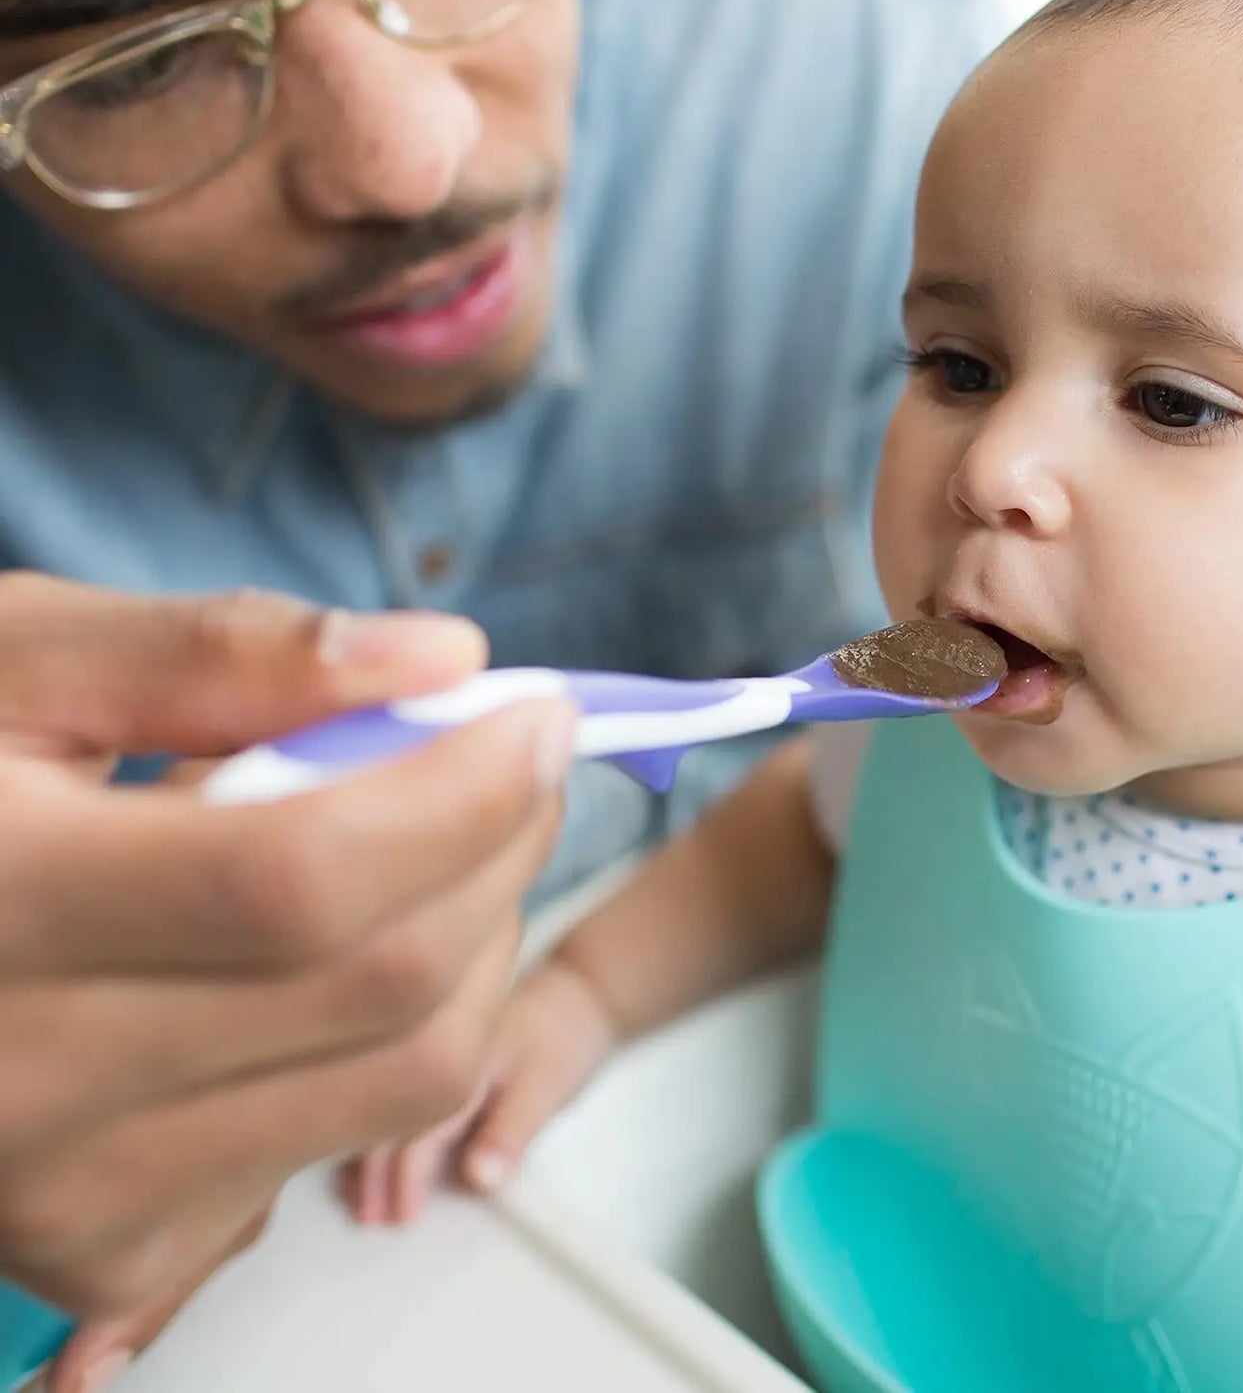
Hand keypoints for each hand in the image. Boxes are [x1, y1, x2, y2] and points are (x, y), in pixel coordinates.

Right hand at [0, 575, 574, 1374]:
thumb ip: (223, 654)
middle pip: (386, 986)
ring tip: (436, 846)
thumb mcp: (16, 663)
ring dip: (476, 940)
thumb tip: (440, 658)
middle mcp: (27, 1087)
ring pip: (408, 1077)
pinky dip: (402, 1030)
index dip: (462, 792)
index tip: (535, 719)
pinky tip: (337, 951)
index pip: (307, 876)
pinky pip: (351, 1134)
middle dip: (500, 851)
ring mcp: (72, 1195)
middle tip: (514, 767)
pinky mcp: (113, 1244)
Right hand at [344, 958, 621, 1224]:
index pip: (417, 1121)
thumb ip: (511, 1132)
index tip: (398, 1214)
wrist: (580, 993)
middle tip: (369, 1216)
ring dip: (367, 1150)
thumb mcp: (547, 1087)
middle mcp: (433, 1046)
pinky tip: (368, 1154)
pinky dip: (379, 1127)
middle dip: (370, 1168)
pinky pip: (396, 1090)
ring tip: (358, 1197)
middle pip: (387, 1110)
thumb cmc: (564, 1038)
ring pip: (383, 1099)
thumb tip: (477, 1179)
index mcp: (459, 1055)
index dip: (402, 1173)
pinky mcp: (430, 1052)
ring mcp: (428, 1046)